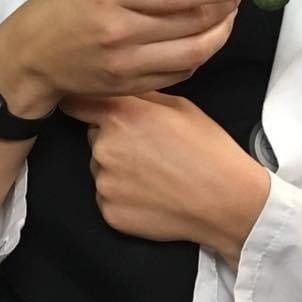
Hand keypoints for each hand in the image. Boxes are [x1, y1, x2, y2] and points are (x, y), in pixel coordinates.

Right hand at [0, 0, 249, 116]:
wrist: (29, 60)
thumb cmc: (61, 8)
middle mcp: (122, 31)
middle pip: (191, 23)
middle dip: (224, 9)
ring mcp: (127, 64)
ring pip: (193, 52)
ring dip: (219, 34)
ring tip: (227, 17)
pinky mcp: (131, 86)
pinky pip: (180, 72)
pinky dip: (199, 55)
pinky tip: (204, 39)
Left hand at [62, 91, 270, 268]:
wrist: (224, 199)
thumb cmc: (206, 147)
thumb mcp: (178, 106)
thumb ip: (141, 96)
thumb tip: (121, 89)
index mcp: (121, 115)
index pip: (77, 102)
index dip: (83, 102)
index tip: (89, 106)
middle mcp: (104, 147)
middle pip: (94, 135)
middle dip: (112, 137)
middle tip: (147, 146)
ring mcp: (104, 183)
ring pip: (100, 167)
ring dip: (117, 167)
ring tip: (154, 172)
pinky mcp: (109, 212)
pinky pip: (107, 196)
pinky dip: (123, 194)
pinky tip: (151, 193)